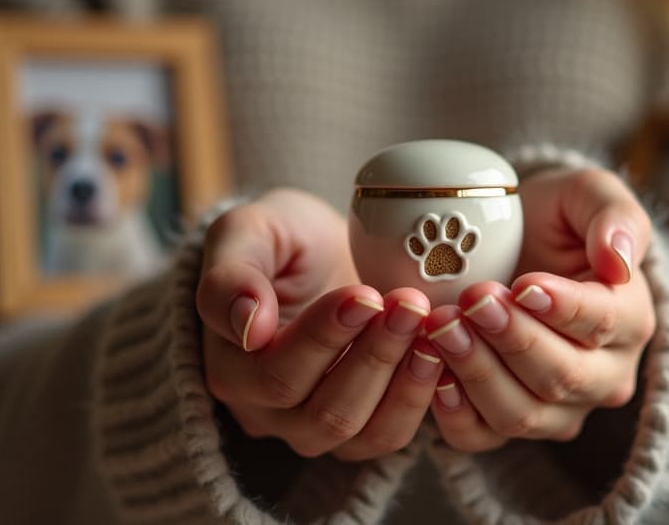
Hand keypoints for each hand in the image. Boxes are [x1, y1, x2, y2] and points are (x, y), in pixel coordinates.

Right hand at [196, 189, 443, 459]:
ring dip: (401, 378)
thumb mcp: (246, 233)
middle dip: (373, 355)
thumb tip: (248, 325)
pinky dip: (419, 397)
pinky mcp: (358, 430)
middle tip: (410, 304)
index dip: (323, 338)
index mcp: (230, 367)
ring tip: (428, 325)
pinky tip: (438, 349)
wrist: (323, 254)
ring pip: (358, 431)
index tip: (365, 294)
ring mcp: (312, 428)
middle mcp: (266, 412)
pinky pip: (388, 435)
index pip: (275, 373)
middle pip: (322, 411)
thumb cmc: (281, 240)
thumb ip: (230, 275)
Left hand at [425, 168, 655, 450]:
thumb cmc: (553, 219)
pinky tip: (433, 374)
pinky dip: (454, 413)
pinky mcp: (510, 424)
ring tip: (441, 327)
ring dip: (477, 372)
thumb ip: (613, 216)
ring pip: (522, 413)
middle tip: (470, 300)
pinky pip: (483, 437)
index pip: (603, 323)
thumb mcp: (586, 194)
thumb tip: (619, 259)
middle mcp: (603, 375)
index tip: (522, 284)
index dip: (562, 307)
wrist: (511, 243)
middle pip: (562, 376)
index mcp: (631, 318)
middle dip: (511, 338)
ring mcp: (558, 409)